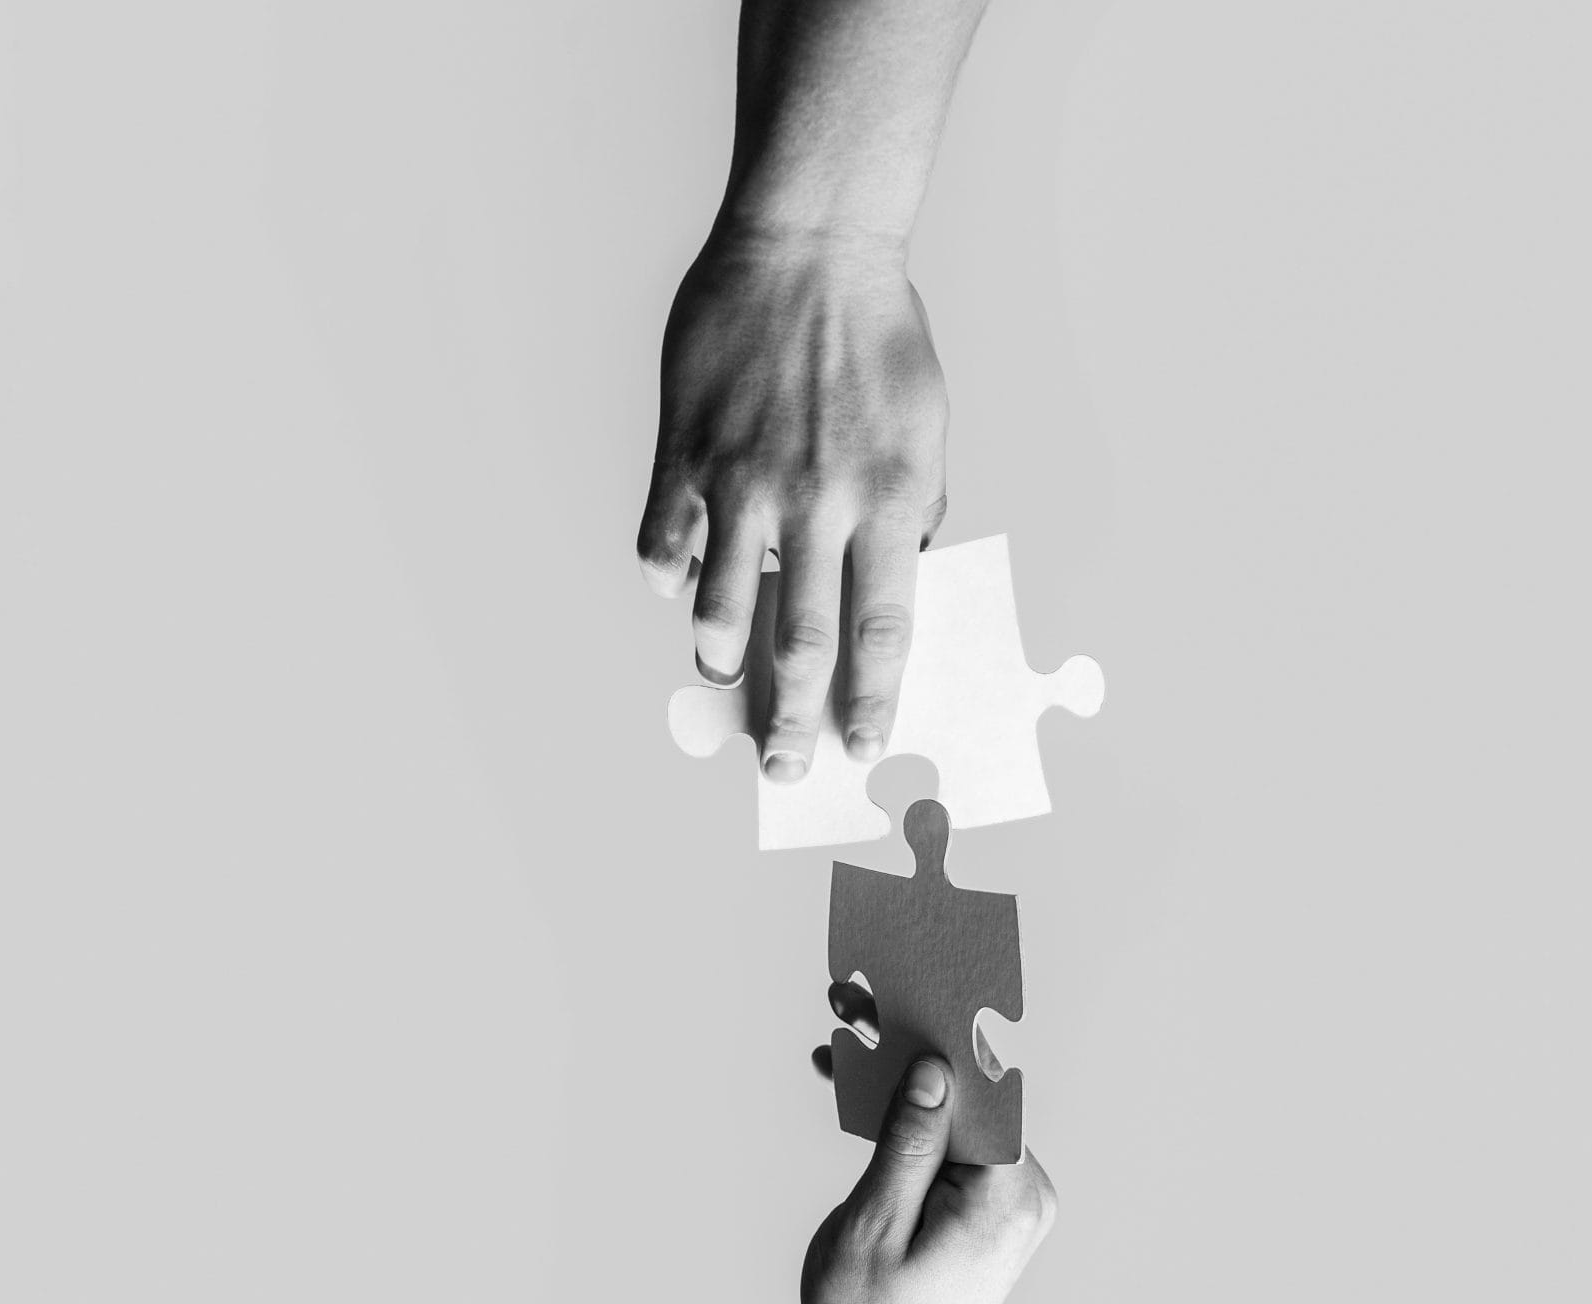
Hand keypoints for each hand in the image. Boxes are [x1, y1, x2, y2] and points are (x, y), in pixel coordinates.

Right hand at [637, 225, 948, 778]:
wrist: (809, 248)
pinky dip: (668, 571)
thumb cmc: (880, 336)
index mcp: (890, 503)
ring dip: (719, 653)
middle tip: (786, 767)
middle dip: (794, 718)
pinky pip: (664, 537)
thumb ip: (912, 508)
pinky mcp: (685, 449)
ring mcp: (743, 478)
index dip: (871, 700)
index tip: (861, 746)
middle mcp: (816, 503)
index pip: (883, 631)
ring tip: (721, 673)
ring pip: (720, 604)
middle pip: (804, 641)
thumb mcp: (927, 428)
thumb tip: (903, 572)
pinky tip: (675, 583)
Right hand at [799, 987, 1055, 1303]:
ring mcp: (1011, 1204)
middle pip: (968, 1094)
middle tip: (850, 997)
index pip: (982, 1086)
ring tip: (844, 1031)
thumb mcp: (874, 1226)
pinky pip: (951, 1148)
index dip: (938, 1028)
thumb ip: (907, 1144)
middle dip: (908, 1044)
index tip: (901, 978)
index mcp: (1006, 1196)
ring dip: (901, 1079)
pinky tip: (860, 1090)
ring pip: (955, 1116)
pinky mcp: (989, 1212)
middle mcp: (1025, 1193)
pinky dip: (909, 1123)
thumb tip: (935, 1067)